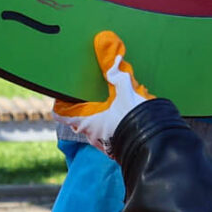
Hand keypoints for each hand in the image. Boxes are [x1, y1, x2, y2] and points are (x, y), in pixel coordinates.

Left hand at [53, 30, 156, 152]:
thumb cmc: (134, 118)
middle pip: (76, 121)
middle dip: (79, 110)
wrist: (151, 142)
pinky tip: (115, 120)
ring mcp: (100, 145)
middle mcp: (90, 136)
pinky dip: (105, 128)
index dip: (60, 105)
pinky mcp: (112, 151)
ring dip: (93, 120)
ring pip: (90, 130)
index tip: (65, 97)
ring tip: (103, 108)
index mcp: (86, 122)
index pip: (61, 115)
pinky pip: (102, 138)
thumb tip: (116, 60)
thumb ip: (117, 76)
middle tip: (87, 98)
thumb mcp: (125, 93)